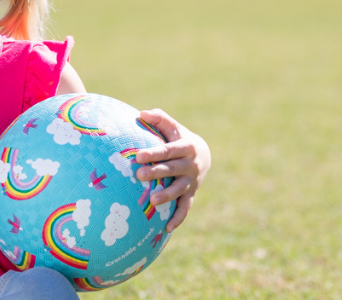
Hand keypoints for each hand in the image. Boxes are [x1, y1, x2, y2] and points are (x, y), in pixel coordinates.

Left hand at [133, 109, 210, 232]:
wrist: (203, 155)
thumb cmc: (179, 138)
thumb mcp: (173, 127)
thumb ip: (159, 118)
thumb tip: (141, 113)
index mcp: (186, 147)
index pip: (168, 150)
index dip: (154, 153)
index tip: (138, 156)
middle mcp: (191, 165)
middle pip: (171, 170)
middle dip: (156, 173)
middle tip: (138, 175)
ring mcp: (191, 181)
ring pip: (179, 190)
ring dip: (167, 196)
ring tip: (152, 201)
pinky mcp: (191, 194)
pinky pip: (185, 208)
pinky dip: (178, 218)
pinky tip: (167, 228)